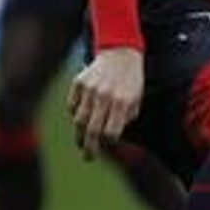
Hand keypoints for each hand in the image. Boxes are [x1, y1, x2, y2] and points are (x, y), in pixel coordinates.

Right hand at [68, 46, 144, 160]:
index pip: (111, 132)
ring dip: (79, 135)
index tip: (109, 143)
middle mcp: (105, 96)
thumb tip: (111, 139)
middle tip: (89, 157)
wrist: (120, 53)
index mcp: (122, 101)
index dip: (109, 141)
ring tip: (82, 143)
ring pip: (79, 120)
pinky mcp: (79, 82)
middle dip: (90, 147)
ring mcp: (90, 89)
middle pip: (92, 129)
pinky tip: (81, 119)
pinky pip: (72, 105)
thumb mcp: (137, 99)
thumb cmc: (131, 80)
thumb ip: (125, 119)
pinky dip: (75, 114)